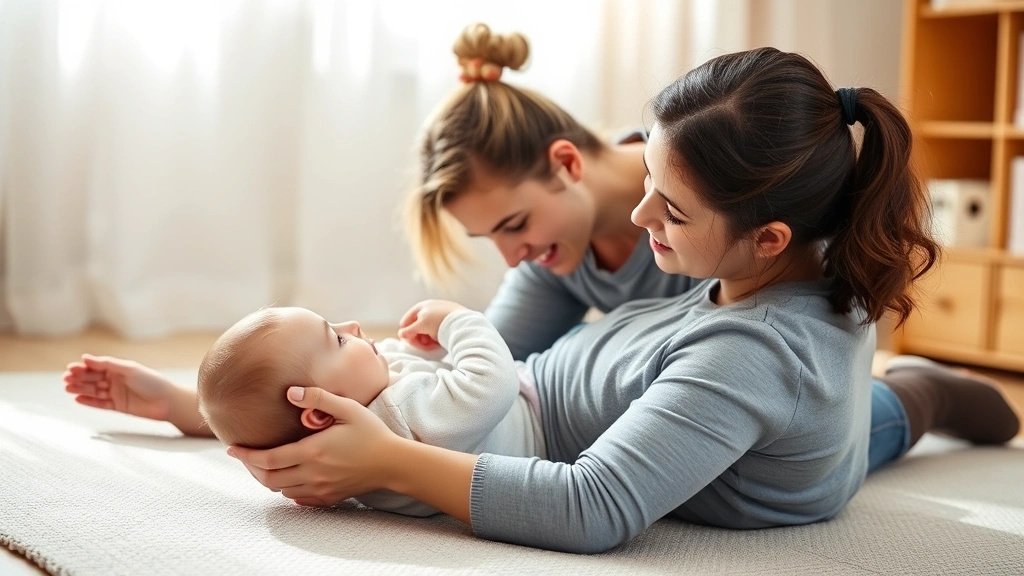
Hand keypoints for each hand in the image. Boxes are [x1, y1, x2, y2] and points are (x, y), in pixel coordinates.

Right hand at [62, 354, 176, 421]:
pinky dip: (89, 401)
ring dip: (81, 389)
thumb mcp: (129, 369)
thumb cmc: (151, 382)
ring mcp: (116, 393)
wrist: (167, 402)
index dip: (83, 367)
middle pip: (93, 379)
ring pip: (94, 391)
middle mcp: (116, 380)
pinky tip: (77, 399)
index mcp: (119, 369)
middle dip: (79, 378)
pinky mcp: (117, 406)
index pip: (97, 367)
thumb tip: (86, 357)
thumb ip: (108, 364)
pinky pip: (100, 404)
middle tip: (66, 378)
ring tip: (68, 388)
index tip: (70, 368)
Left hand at [228, 386, 400, 506]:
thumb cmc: (372, 433)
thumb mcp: (347, 408)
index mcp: (313, 451)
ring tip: (263, 464)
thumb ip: (317, 398)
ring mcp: (320, 489)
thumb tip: (289, 392)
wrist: (393, 463)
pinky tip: (287, 478)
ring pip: (281, 490)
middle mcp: (313, 474)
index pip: (268, 458)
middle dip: (252, 468)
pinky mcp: (329, 497)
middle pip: (269, 479)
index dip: (246, 455)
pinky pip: (298, 499)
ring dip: (268, 479)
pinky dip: (286, 490)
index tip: (232, 448)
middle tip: (244, 456)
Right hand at [397, 299, 465, 351]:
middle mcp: (429, 309)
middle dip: (419, 339)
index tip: (413, 343)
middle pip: (416, 328)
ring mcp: (439, 315)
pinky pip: (437, 333)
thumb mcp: (421, 325)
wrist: (463, 322)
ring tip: (435, 345)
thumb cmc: (439, 321)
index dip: (407, 334)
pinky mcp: (448, 323)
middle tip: (426, 346)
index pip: (405, 322)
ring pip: (427, 332)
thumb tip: (400, 334)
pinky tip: (441, 344)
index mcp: (421, 307)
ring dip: (427, 341)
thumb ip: (409, 331)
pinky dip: (437, 339)